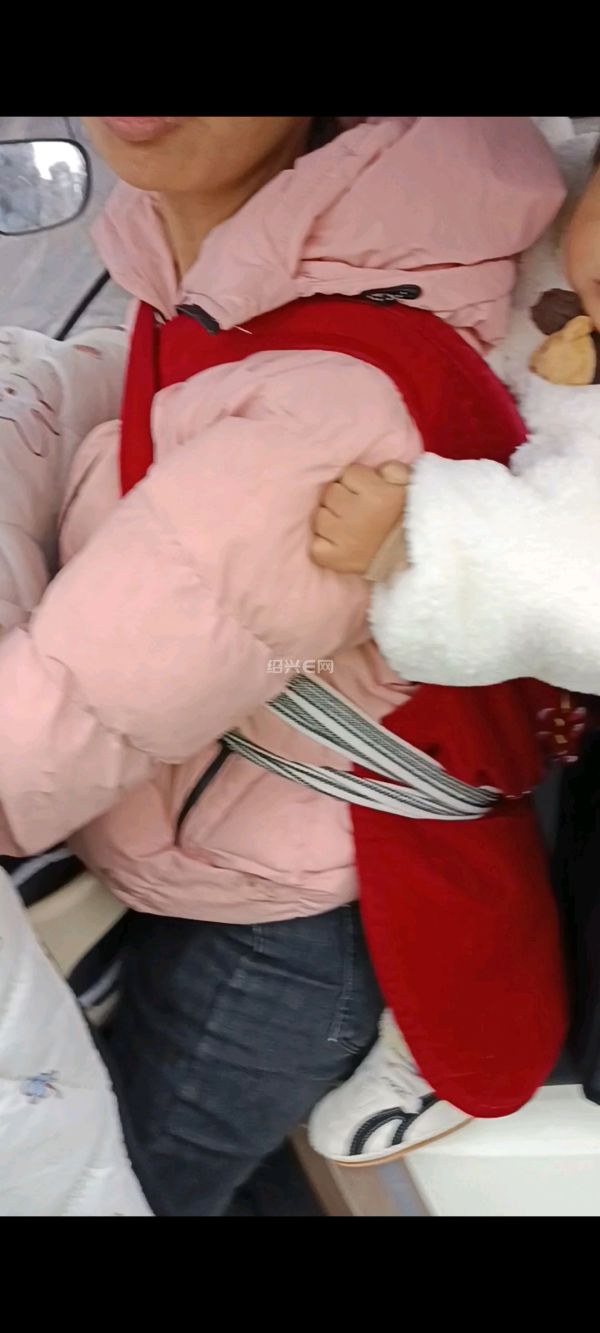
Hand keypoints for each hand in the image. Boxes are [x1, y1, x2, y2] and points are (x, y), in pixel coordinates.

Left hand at [311, 461, 409, 577]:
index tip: (368, 492)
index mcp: (377, 495)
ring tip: (348, 527)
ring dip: (331, 520)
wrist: (412, 556)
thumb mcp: (408, 485)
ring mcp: (344, 539)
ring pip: (320, 517)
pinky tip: (338, 543)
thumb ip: (392, 469)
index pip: (349, 474)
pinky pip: (315, 546)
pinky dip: (323, 545)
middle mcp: (357, 515)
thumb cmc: (407, 516)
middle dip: (341, 498)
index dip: (357, 481)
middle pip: (330, 493)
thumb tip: (377, 469)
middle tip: (356, 509)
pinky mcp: (336, 559)